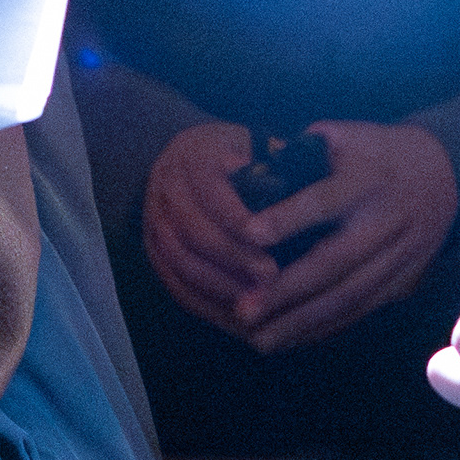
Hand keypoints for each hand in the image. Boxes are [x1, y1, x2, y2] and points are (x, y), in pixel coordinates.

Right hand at [144, 120, 274, 334]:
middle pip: (192, 230)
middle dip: (233, 258)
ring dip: (219, 285)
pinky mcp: (153, 250)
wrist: (198, 160)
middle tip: (271, 278)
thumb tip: (305, 194)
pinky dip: (203, 302)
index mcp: (194, 154)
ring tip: (257, 300)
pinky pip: (173, 283)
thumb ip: (281, 167)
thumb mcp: (262, 147)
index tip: (270, 240)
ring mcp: (154, 220)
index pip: (211, 189)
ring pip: (180, 260)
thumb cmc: (244, 154)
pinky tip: (236, 313)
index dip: (237, 218)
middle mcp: (166, 186)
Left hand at [233, 120, 457, 353]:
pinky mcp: (405, 280)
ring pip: (349, 295)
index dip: (288, 217)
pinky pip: (363, 309)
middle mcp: (385, 220)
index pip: (324, 200)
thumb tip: (250, 174)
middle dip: (288, 290)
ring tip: (261, 339)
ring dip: (303, 321)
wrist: (444, 174)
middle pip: (335, 261)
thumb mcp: (344, 135)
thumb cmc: (375, 151)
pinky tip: (293, 340)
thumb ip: (301, 153)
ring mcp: (399, 256)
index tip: (249, 234)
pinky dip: (327, 328)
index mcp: (366, 179)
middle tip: (244, 311)